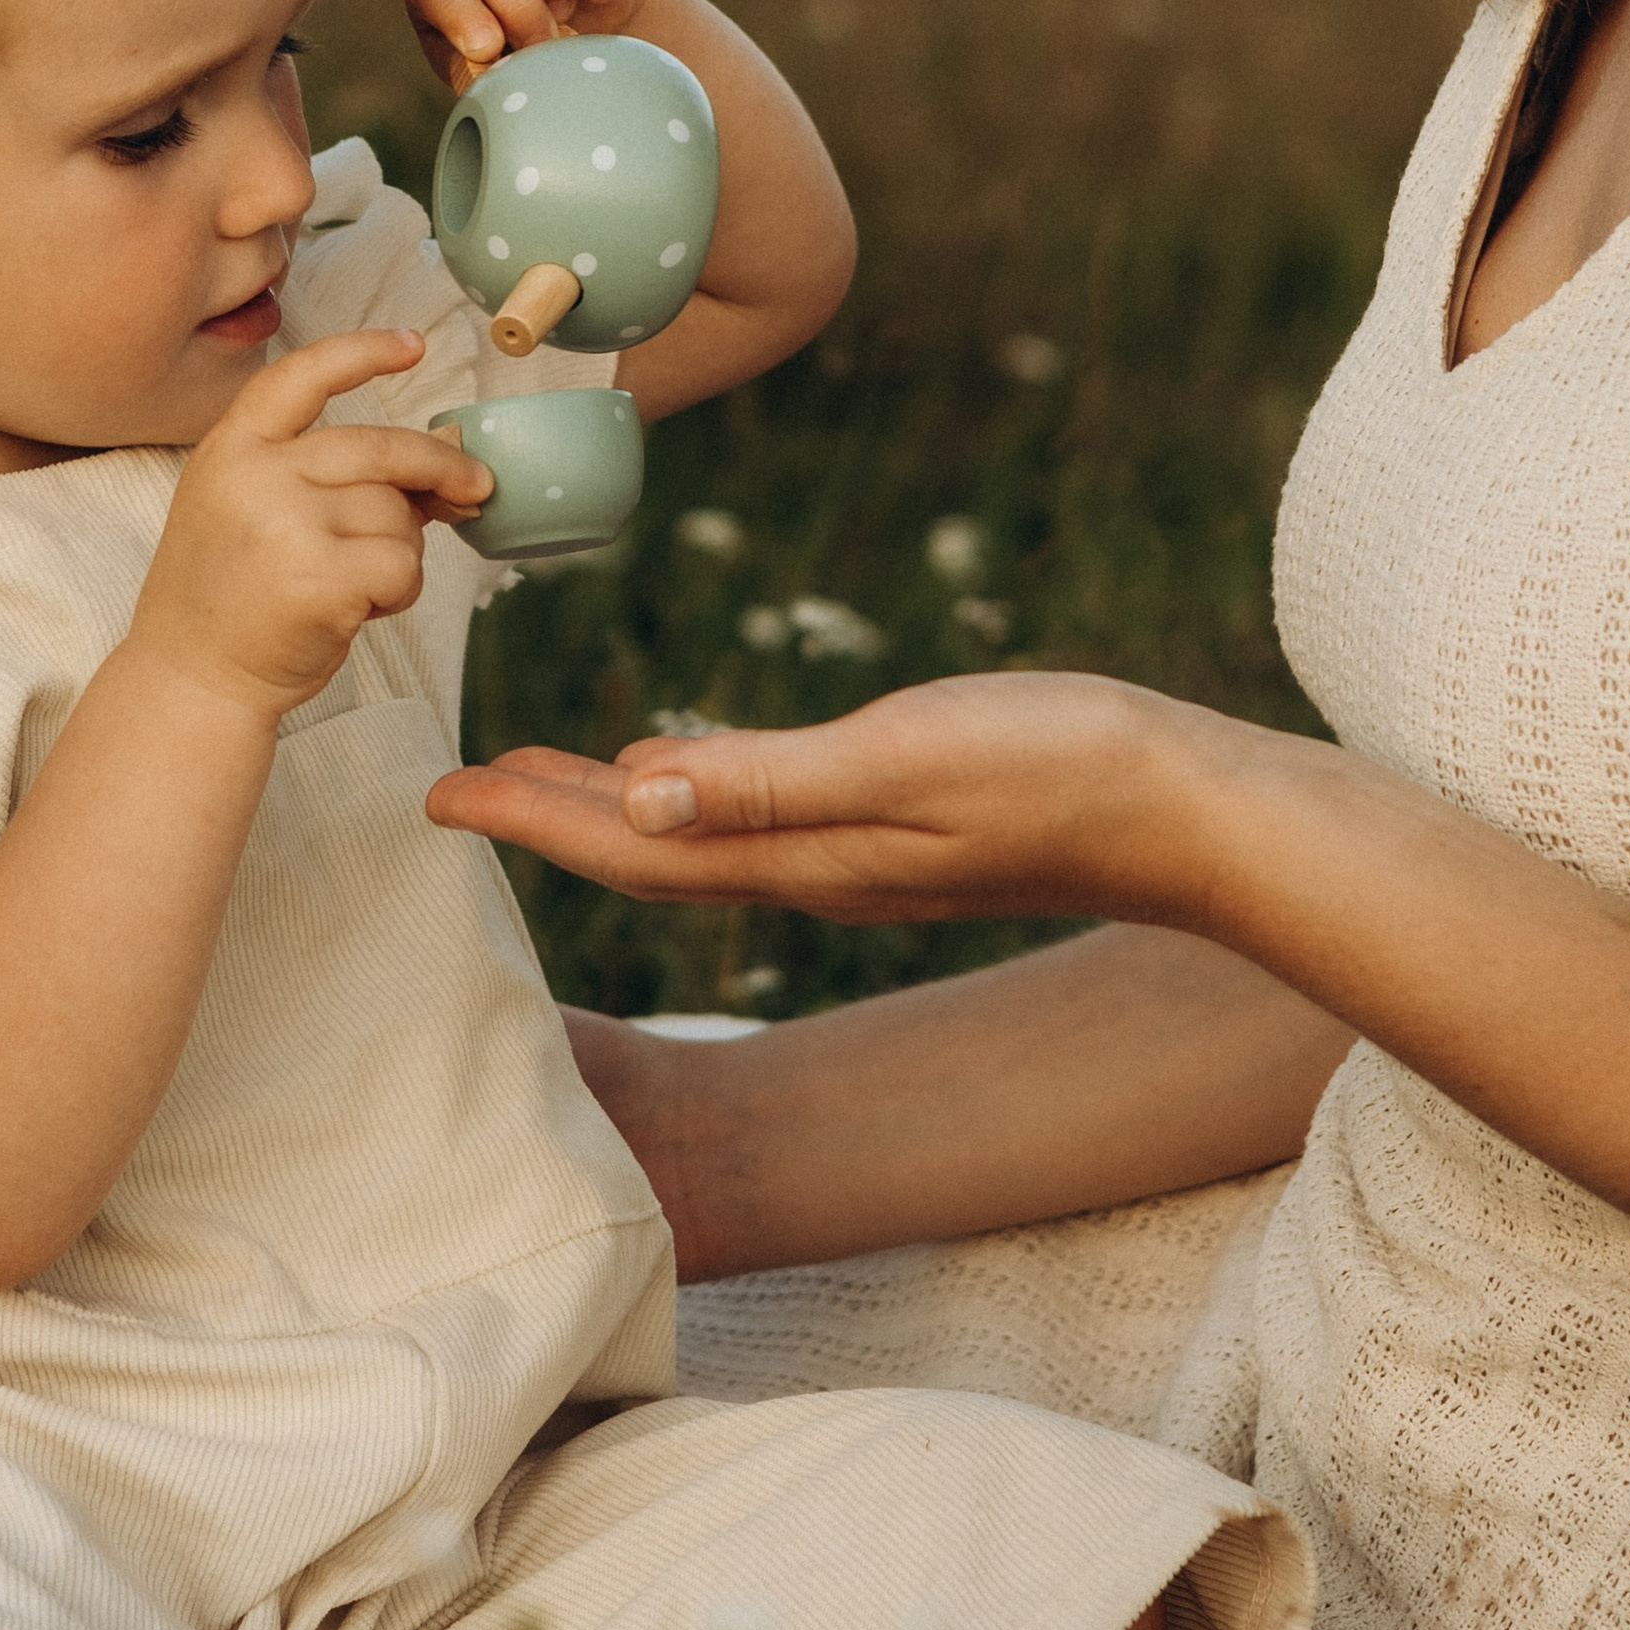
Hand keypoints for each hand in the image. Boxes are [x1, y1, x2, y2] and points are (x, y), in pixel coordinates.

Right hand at [130, 330, 491, 719]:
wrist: (192, 680)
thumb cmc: (232, 600)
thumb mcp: (253, 512)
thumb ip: (325, 475)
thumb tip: (443, 448)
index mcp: (230, 448)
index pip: (300, 376)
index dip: (363, 353)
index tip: (414, 345)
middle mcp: (253, 474)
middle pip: (379, 447)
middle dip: (440, 467)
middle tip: (477, 486)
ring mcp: (284, 524)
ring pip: (397, 513)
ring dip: (400, 551)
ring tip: (355, 585)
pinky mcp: (318, 578)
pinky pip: (403, 563)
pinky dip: (400, 590)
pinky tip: (359, 609)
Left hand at [426, 674, 1236, 925]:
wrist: (1188, 811)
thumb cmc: (1059, 769)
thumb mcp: (907, 758)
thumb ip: (769, 779)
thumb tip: (632, 786)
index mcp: (802, 858)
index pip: (631, 846)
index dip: (529, 822)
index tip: (441, 798)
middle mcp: (813, 871)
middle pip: (646, 849)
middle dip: (544, 820)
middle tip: (453, 791)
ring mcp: (855, 858)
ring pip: (696, 838)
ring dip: (606, 809)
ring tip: (537, 779)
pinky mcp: (894, 833)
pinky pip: (750, 823)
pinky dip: (686, 796)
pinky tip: (680, 771)